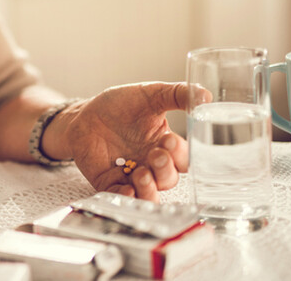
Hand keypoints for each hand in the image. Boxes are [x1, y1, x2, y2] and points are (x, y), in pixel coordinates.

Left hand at [53, 82, 190, 201]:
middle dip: (165, 169)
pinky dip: (127, 195)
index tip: (169, 138)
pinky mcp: (110, 182)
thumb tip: (205, 96)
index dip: (180, 153)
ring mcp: (131, 175)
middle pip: (169, 179)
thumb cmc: (119, 105)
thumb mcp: (150, 95)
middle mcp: (151, 164)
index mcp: (165, 145)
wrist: (85, 114)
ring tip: (142, 173)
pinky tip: (127, 188)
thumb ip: (177, 95)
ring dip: (150, 187)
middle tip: (155, 154)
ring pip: (150, 193)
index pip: (184, 158)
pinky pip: (122, 196)